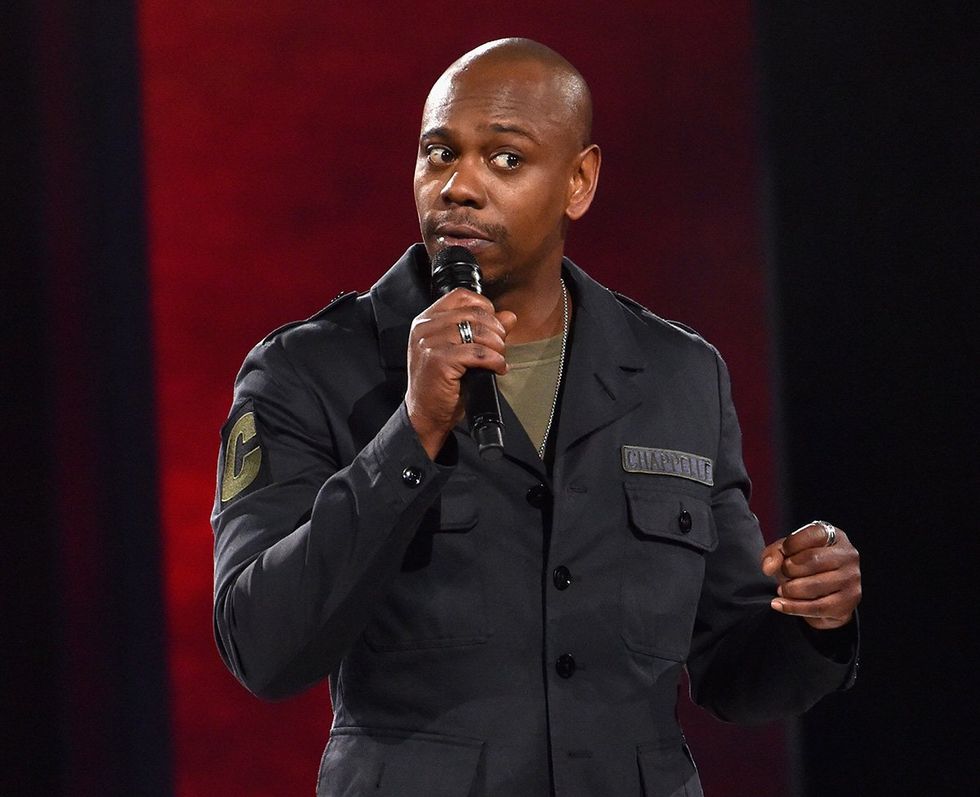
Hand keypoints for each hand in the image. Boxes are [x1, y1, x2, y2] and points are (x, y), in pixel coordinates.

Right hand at [406, 288, 516, 458]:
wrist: (425, 414)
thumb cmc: (441, 384)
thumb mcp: (462, 352)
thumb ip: (484, 330)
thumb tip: (509, 316)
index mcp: (427, 320)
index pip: (461, 296)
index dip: (485, 307)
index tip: (493, 327)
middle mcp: (425, 327)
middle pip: (474, 313)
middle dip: (496, 330)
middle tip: (500, 348)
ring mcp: (429, 343)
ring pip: (478, 331)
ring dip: (497, 346)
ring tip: (499, 359)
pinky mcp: (438, 360)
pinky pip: (478, 353)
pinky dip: (494, 360)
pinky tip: (497, 368)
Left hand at [761, 521, 860, 629]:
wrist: (825, 594)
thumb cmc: (805, 566)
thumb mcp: (788, 552)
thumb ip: (775, 553)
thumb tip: (768, 567)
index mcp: (834, 536)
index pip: (812, 534)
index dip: (791, 545)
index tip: (782, 553)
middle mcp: (848, 555)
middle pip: (813, 559)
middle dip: (789, 569)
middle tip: (783, 575)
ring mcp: (851, 579)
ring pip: (814, 586)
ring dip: (790, 590)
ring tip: (782, 590)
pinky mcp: (848, 601)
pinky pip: (817, 607)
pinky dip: (793, 607)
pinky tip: (780, 604)